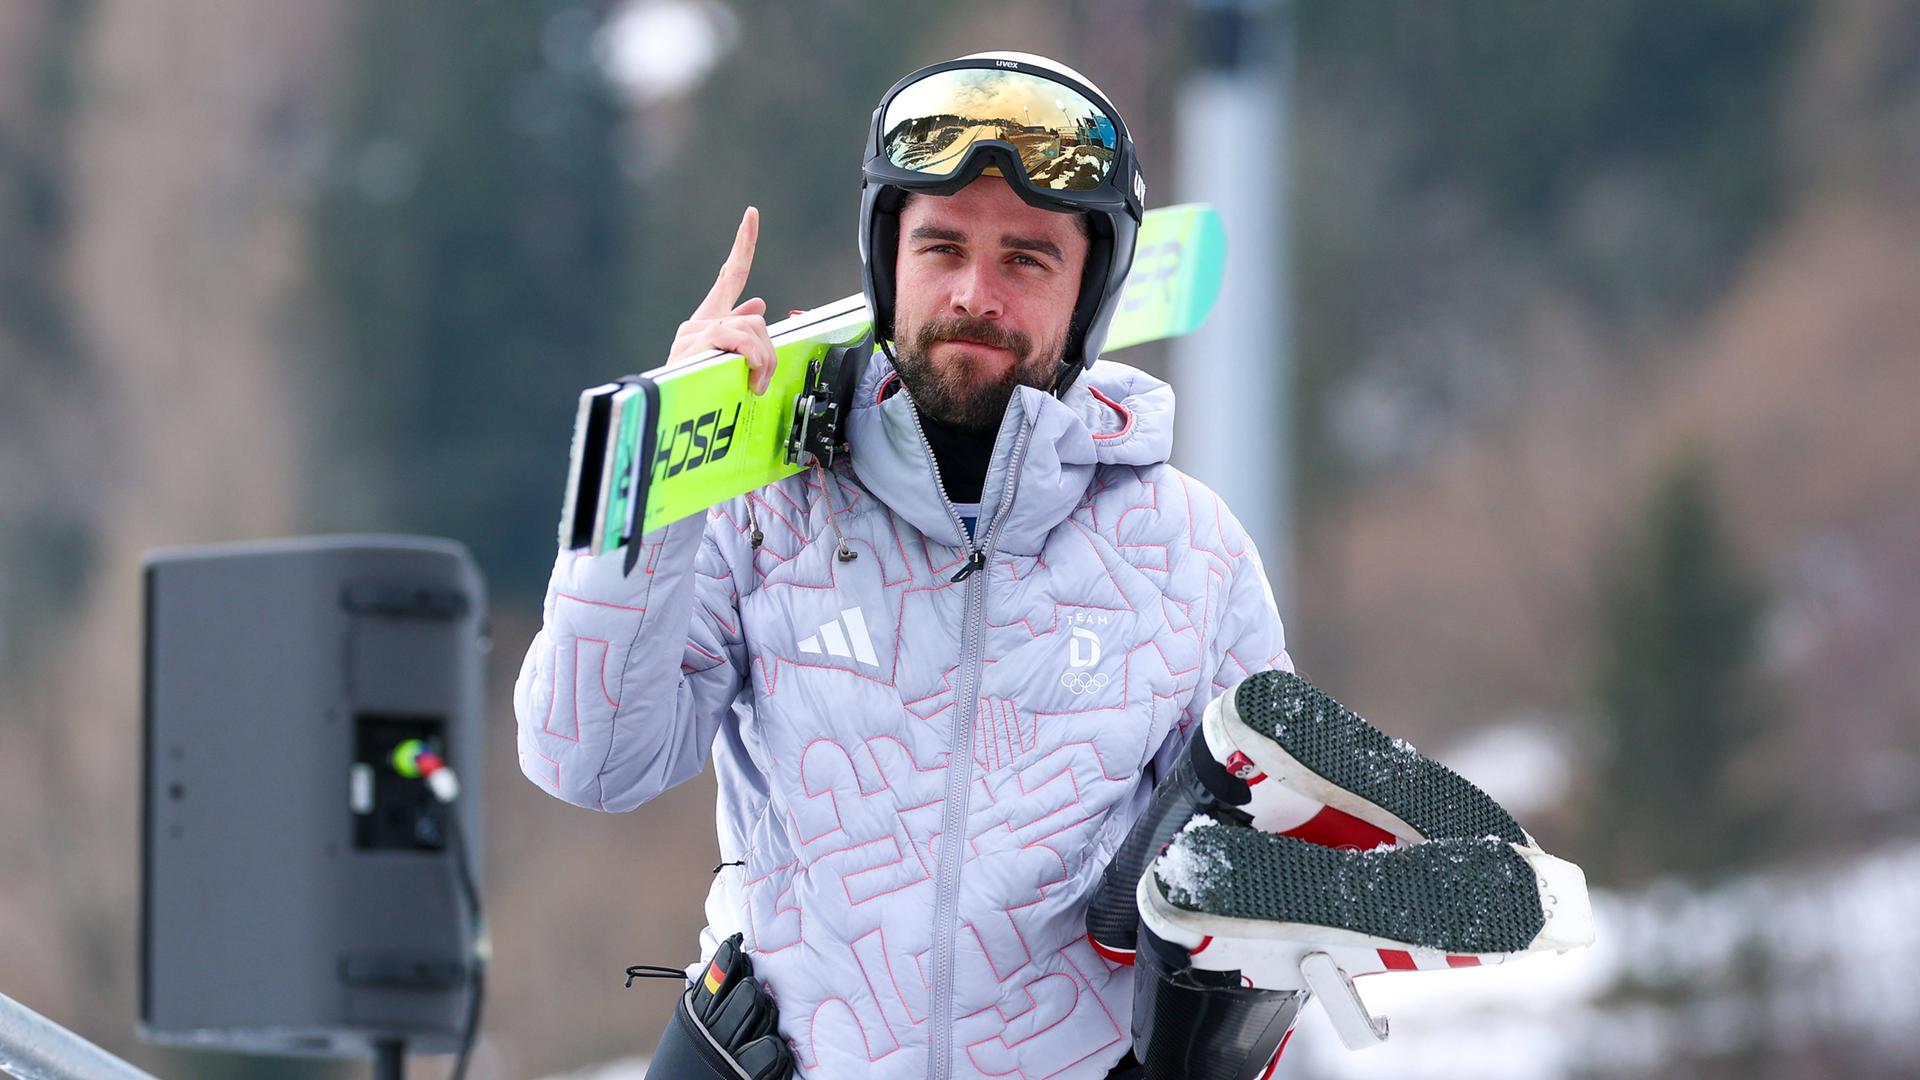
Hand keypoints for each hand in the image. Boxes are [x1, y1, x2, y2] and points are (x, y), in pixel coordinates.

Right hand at [668, 206, 775, 394]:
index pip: (730, 276)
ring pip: (751, 328)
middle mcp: (699, 322)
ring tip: (754, 384)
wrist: (667, 417)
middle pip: (755, 318)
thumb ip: (742, 335)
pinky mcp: (696, 339)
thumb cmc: (697, 396)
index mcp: (708, 322)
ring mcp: (696, 331)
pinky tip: (749, 371)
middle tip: (764, 378)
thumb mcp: (725, 363)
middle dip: (768, 351)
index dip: (744, 246)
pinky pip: (737, 336)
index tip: (752, 216)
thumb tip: (759, 304)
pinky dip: (751, 354)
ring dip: (762, 359)